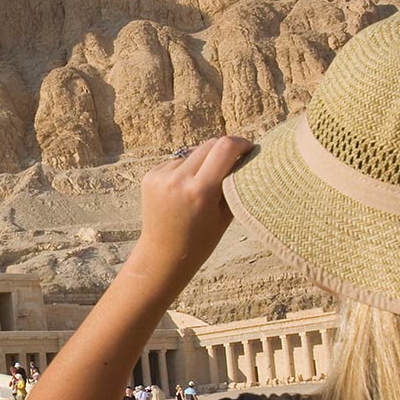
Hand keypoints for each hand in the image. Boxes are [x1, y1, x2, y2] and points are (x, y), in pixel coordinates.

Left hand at [129, 135, 253, 284]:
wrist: (163, 255)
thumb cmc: (200, 241)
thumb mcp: (225, 215)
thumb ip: (235, 183)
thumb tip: (245, 156)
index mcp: (200, 191)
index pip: (225, 147)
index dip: (242, 143)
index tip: (249, 149)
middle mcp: (178, 179)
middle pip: (210, 145)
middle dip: (225, 150)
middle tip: (234, 162)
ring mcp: (160, 176)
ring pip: (193, 153)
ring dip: (204, 161)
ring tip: (204, 186)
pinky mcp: (150, 175)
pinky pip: (177, 162)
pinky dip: (187, 170)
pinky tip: (185, 191)